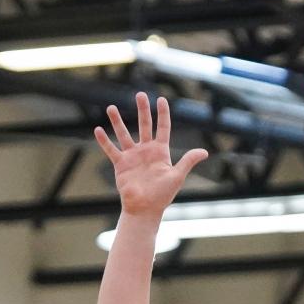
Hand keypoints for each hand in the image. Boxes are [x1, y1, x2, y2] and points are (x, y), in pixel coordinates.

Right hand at [94, 93, 207, 220]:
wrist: (145, 209)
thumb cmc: (162, 195)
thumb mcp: (177, 176)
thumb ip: (188, 161)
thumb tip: (205, 152)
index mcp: (161, 152)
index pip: (163, 128)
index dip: (163, 114)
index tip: (161, 99)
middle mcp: (146, 151)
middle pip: (144, 125)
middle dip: (142, 110)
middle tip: (140, 94)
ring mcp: (132, 156)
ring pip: (124, 134)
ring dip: (117, 121)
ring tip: (111, 107)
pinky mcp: (121, 164)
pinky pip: (111, 150)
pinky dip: (104, 141)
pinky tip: (98, 129)